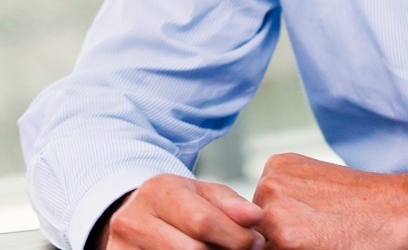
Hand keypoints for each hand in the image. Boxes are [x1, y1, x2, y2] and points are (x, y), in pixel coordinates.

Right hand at [95, 173, 263, 249]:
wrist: (133, 218)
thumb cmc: (177, 205)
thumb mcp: (201, 194)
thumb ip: (229, 204)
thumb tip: (255, 218)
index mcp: (157, 192)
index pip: (202, 221)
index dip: (235, 236)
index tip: (257, 242)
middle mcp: (133, 221)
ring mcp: (121, 249)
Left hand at [252, 153, 407, 249]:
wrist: (398, 211)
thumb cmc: (361, 202)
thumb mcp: (316, 183)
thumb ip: (285, 198)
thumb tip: (257, 227)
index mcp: (275, 166)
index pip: (257, 213)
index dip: (284, 226)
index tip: (312, 224)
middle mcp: (268, 183)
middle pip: (258, 232)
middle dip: (281, 239)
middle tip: (320, 232)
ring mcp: (273, 212)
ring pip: (266, 247)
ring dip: (288, 248)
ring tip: (322, 239)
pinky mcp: (284, 240)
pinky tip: (323, 246)